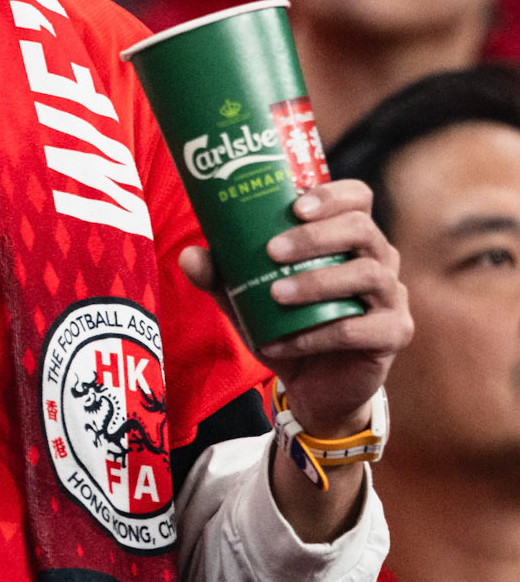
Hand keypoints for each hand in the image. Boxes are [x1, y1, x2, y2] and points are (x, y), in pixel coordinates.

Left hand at [179, 178, 410, 436]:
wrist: (316, 386)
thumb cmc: (287, 325)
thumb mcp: (248, 299)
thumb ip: (222, 276)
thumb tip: (189, 256)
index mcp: (350, 238)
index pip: (358, 197)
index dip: (332, 195)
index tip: (295, 205)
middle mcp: (379, 259)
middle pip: (362, 229)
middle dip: (316, 237)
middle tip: (273, 250)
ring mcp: (392, 297)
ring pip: (368, 275)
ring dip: (318, 282)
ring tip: (276, 294)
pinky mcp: (393, 334)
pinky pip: (358, 330)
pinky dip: (315, 335)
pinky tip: (280, 342)